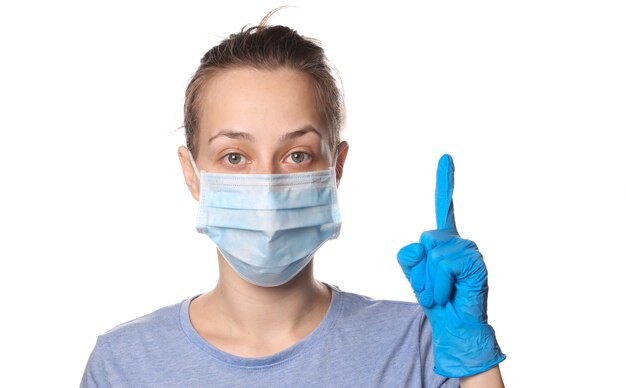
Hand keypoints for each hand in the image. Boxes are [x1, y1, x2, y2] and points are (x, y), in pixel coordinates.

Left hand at [397, 154, 504, 377]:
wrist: (454, 324)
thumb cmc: (437, 299)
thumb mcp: (414, 275)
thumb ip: (409, 256)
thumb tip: (423, 244)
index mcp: (443, 240)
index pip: (443, 205)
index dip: (445, 180)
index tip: (445, 156)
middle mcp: (458, 240)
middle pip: (424, 240)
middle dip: (421, 270)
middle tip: (435, 286)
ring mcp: (469, 249)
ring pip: (433, 254)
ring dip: (430, 280)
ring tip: (444, 291)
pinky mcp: (475, 261)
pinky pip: (443, 264)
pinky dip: (440, 283)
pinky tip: (452, 291)